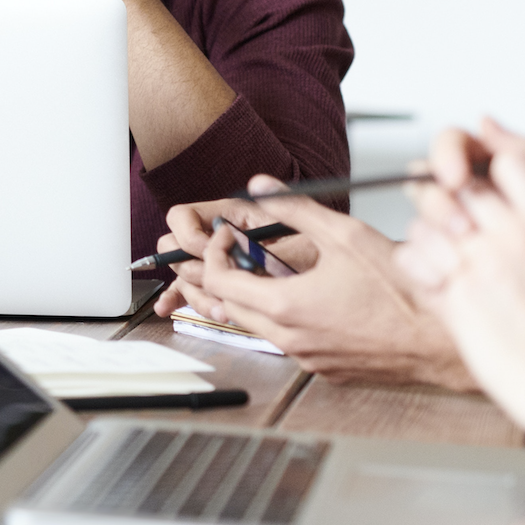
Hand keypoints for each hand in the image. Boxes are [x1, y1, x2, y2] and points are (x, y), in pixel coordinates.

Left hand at [153, 176, 475, 388]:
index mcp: (285, 306)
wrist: (443, 341)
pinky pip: (291, 344)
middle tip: (241, 250)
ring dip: (255, 298)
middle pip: (231, 306)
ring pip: (260, 327)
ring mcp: (308, 359)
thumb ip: (296, 209)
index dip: (216, 252)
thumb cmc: (403, 290)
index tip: (230, 235)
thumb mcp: (347, 235)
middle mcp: (290, 339)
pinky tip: (309, 299)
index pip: (219, 280)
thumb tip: (259, 187)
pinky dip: (285, 320)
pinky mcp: (327, 370)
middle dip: (228, 274)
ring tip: (272, 270)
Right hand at [154, 196, 325, 302]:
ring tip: (221, 309)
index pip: (183, 216)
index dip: (189, 235)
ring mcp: (224, 263)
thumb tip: (240, 227)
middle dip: (189, 267)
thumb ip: (271, 234)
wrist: (356, 285)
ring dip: (195, 293)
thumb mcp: (312, 238)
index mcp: (236, 215)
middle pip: (178, 249)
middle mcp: (224, 237)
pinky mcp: (228, 288)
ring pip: (187, 277)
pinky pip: (195, 292)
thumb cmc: (340, 252)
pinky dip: (180, 299)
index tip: (208, 252)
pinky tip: (167, 308)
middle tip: (213, 284)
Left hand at [396, 120, 524, 449]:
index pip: (512, 160)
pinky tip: (432, 271)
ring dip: (426, 223)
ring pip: (428, 214)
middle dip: (440, 182)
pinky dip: (414, 259)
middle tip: (433, 186)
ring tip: (438, 238)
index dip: (489, 155)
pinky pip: (411, 254)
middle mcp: (514, 237)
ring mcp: (480, 263)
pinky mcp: (451, 293)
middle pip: (458, 182)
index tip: (474, 158)